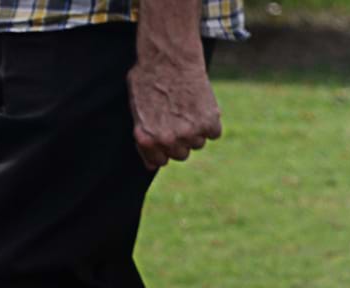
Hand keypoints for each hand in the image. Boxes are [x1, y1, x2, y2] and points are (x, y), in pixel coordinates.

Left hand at [127, 54, 221, 168]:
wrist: (169, 59)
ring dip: (194, 130)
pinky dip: (209, 122)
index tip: (164, 133)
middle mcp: (169, 140)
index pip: (160, 161)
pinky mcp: (209, 124)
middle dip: (179, 139)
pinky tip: (199, 105)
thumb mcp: (136, 109)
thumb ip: (144, 137)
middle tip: (176, 116)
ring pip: (198, 143)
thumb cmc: (148, 79)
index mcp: (149, 138)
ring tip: (186, 107)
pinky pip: (213, 133)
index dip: (161, 147)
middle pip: (181, 154)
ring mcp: (191, 133)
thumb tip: (151, 164)